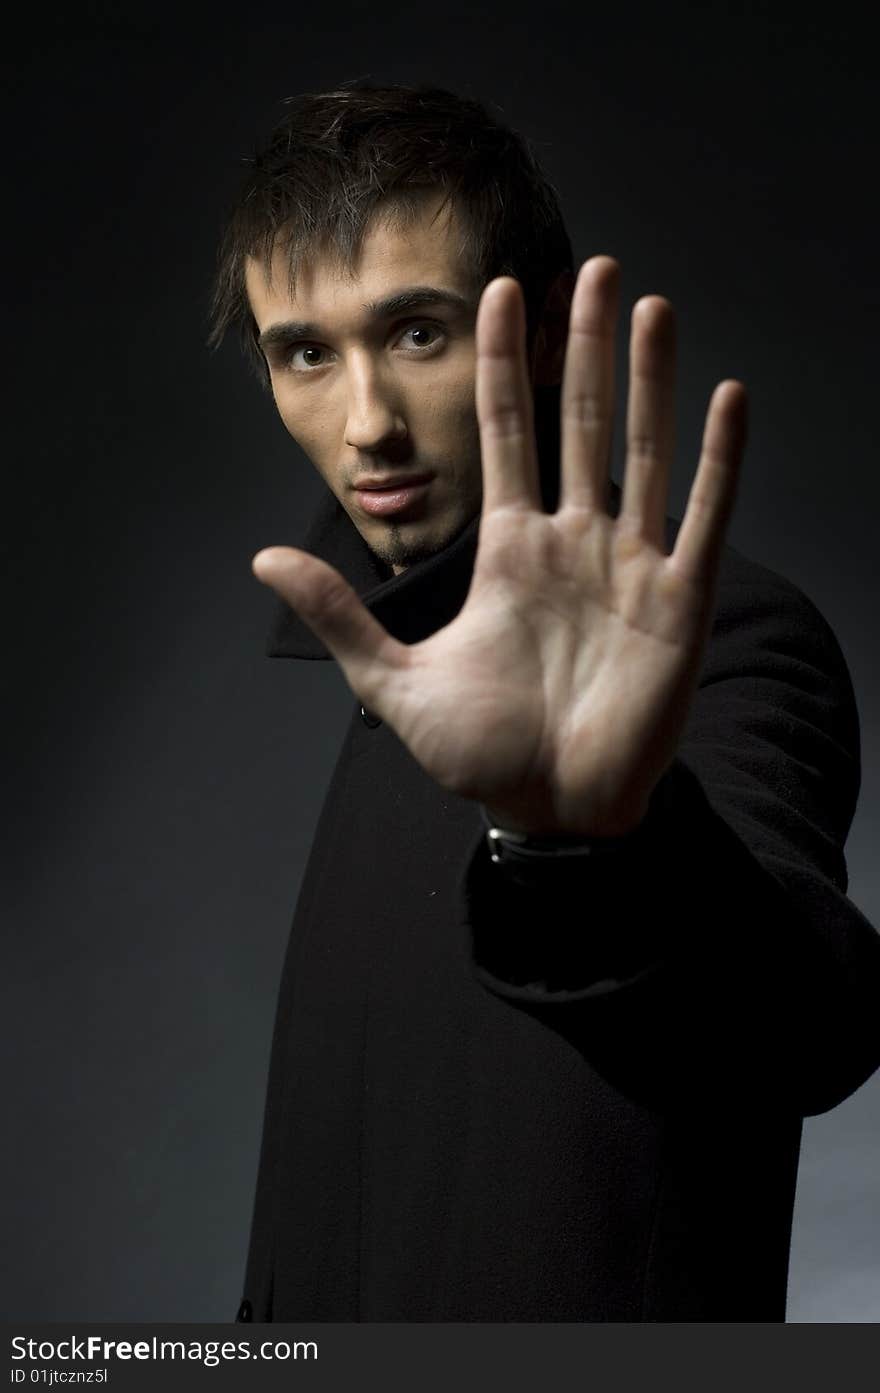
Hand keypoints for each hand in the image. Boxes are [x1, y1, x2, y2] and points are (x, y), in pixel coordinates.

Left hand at [252, 257, 746, 837]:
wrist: (554, 811)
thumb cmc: (482, 753)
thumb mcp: (393, 682)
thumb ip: (339, 613)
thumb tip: (263, 555)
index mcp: (508, 550)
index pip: (506, 433)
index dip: (502, 362)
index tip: (500, 289)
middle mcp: (572, 542)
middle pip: (578, 421)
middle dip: (585, 344)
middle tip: (597, 267)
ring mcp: (628, 566)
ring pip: (643, 451)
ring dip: (649, 380)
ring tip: (652, 306)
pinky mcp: (679, 601)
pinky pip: (703, 516)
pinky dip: (718, 459)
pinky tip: (725, 396)